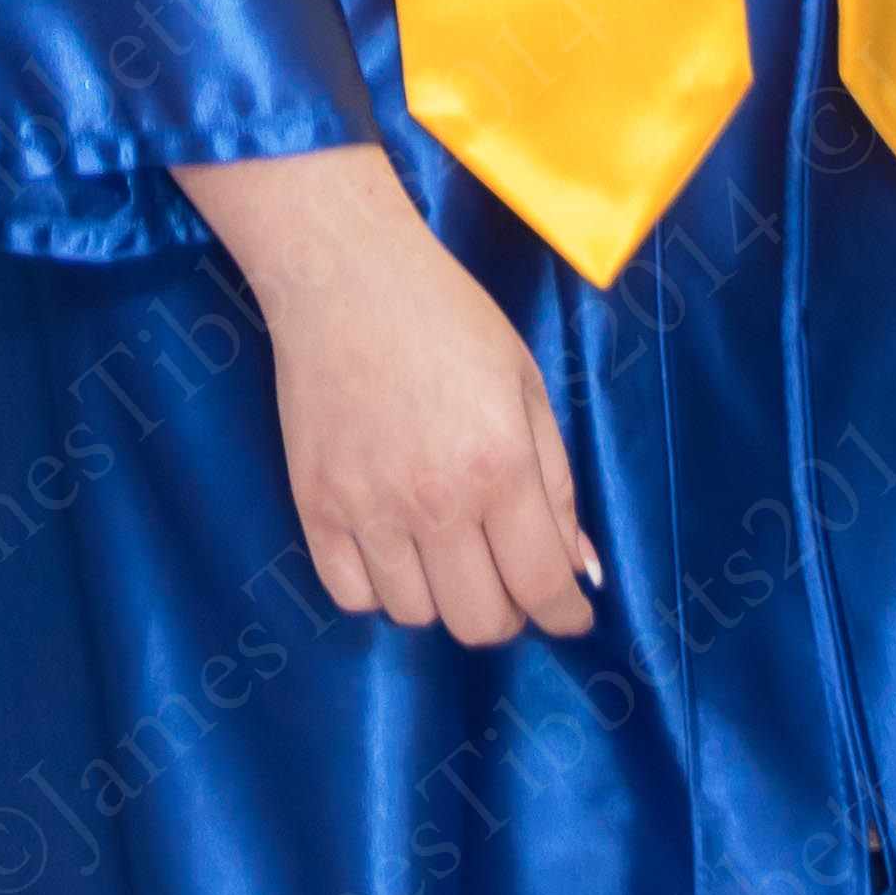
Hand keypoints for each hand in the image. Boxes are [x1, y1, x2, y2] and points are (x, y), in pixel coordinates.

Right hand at [178, 145, 599, 646]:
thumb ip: (556, 483)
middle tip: (506, 576)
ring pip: (415, 615)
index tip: (569, 618)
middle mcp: (435, 500)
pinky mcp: (314, 506)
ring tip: (445, 547)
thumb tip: (581, 571)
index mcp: (500, 465)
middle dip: (507, 612)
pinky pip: (351, 596)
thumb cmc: (448, 316)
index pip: (541, 585)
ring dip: (442, 596)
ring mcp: (367, 508)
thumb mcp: (525, 384)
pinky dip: (379, 588)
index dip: (564, 617)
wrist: (343, 274)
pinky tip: (393, 546)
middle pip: (478, 621)